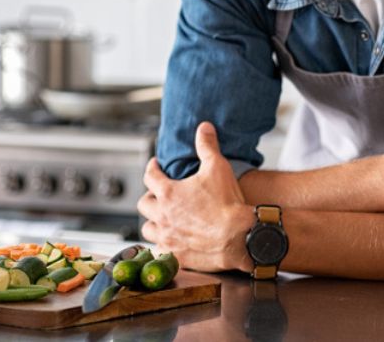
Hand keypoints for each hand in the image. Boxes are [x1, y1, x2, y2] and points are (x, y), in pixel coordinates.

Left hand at [138, 121, 254, 272]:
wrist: (239, 237)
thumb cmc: (227, 204)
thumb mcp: (218, 167)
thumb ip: (207, 146)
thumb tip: (203, 128)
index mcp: (168, 193)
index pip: (150, 176)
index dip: (152, 168)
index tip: (155, 165)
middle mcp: (162, 216)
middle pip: (144, 204)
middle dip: (150, 197)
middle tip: (159, 195)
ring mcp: (167, 238)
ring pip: (148, 229)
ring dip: (153, 222)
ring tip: (162, 219)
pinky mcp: (175, 256)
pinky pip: (160, 250)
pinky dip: (163, 244)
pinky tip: (172, 242)